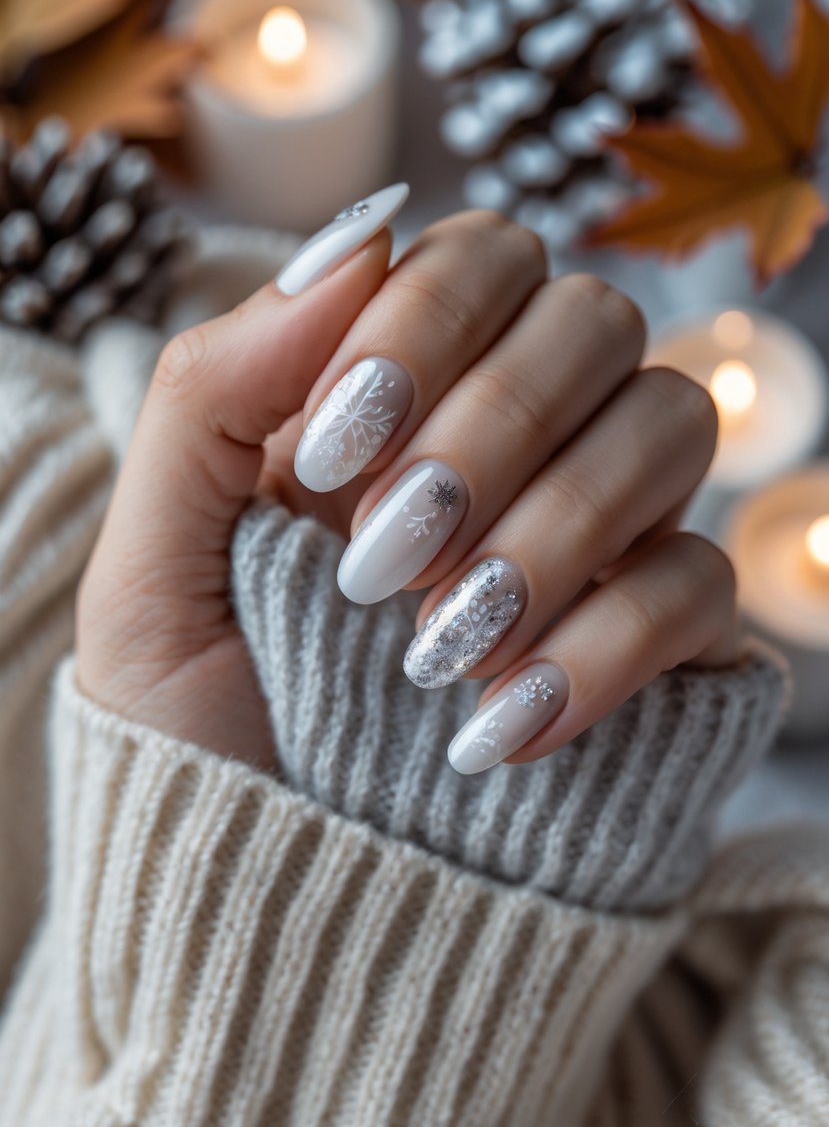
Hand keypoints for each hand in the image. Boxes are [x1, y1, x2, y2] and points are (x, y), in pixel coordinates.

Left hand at [77, 200, 738, 773]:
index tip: (337, 455)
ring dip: (553, 528)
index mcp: (397, 394)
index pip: (477, 257)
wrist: (272, 886)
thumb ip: (216, 387)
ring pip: (670, 422)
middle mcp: (516, 439)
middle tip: (384, 556)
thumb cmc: (204, 722)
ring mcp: (598, 529)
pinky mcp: (661, 634)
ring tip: (433, 647)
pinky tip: (498, 727)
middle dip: (492, 425)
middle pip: (592, 319)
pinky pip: (698, 583)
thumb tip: (356, 239)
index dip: (423, 325)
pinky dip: (604, 647)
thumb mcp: (150, 562)